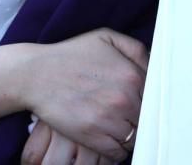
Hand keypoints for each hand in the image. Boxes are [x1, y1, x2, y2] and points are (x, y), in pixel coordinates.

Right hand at [22, 28, 147, 160]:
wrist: (35, 74)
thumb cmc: (70, 55)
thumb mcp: (105, 38)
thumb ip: (135, 49)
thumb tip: (155, 65)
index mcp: (131, 74)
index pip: (155, 97)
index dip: (148, 101)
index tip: (138, 101)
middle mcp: (124, 98)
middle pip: (146, 119)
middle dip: (138, 118)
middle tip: (126, 115)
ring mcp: (108, 119)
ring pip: (134, 139)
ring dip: (127, 135)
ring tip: (116, 127)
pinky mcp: (92, 136)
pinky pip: (117, 153)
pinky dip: (115, 150)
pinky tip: (108, 139)